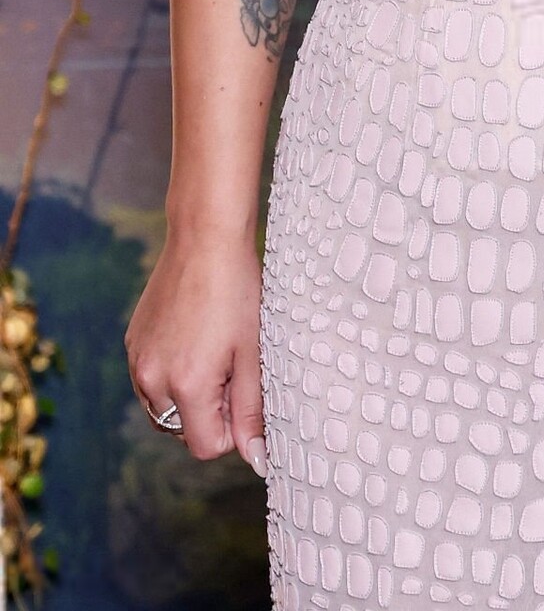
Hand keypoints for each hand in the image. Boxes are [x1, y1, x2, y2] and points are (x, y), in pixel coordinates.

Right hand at [124, 228, 266, 476]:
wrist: (205, 238)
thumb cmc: (237, 292)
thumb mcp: (253, 353)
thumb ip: (252, 410)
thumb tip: (256, 459)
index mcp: (185, 385)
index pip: (205, 447)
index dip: (233, 429)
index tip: (245, 392)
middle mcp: (152, 380)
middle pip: (183, 431)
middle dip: (210, 412)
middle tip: (232, 365)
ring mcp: (137, 361)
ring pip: (165, 409)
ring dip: (189, 397)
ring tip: (213, 350)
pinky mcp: (132, 344)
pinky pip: (152, 381)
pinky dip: (172, 374)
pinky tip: (194, 338)